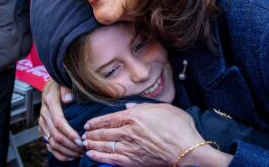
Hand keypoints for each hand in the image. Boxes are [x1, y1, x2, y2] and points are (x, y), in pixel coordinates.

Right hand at [38, 80, 82, 160]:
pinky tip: (70, 156)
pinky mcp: (43, 128)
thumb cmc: (62, 83)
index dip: (69, 133)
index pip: (58, 122)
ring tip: (79, 153)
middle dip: (70, 145)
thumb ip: (66, 88)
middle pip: (55, 135)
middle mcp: (44, 113)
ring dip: (66, 150)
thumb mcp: (65, 81)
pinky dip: (59, 153)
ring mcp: (42, 122)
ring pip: (51, 142)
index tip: (80, 139)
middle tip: (83, 149)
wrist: (52, 85)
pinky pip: (48, 145)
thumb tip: (68, 98)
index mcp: (50, 100)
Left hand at [82, 103, 227, 165]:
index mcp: (134, 116)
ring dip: (92, 144)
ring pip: (104, 146)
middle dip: (91, 134)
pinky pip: (111, 159)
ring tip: (84, 144)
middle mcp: (128, 131)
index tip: (88, 124)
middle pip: (103, 133)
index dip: (95, 122)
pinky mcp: (133, 161)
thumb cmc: (178, 126)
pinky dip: (99, 157)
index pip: (109, 119)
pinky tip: (91, 155)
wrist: (186, 149)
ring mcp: (129, 147)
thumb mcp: (162, 108)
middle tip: (83, 134)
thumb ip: (143, 107)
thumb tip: (129, 107)